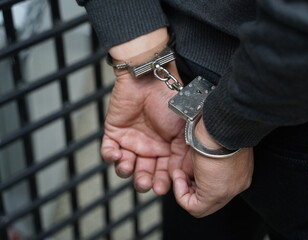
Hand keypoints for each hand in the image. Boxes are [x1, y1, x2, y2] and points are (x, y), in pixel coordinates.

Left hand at [101, 61, 189, 194]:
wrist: (150, 80)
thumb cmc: (169, 103)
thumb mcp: (182, 131)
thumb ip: (182, 154)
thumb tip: (181, 175)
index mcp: (165, 149)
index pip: (163, 172)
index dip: (162, 181)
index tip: (161, 188)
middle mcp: (148, 148)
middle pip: (143, 172)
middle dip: (143, 181)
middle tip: (145, 183)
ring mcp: (131, 141)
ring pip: (125, 166)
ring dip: (125, 171)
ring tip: (128, 167)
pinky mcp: (114, 132)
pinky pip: (108, 150)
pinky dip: (110, 156)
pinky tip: (116, 156)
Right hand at [172, 118, 253, 217]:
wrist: (222, 124)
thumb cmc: (217, 126)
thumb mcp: (211, 146)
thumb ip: (205, 161)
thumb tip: (188, 169)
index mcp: (240, 171)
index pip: (218, 186)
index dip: (198, 180)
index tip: (188, 168)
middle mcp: (236, 184)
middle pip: (210, 200)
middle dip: (190, 188)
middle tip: (181, 173)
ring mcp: (227, 192)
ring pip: (202, 207)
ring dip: (184, 191)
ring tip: (179, 173)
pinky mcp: (214, 194)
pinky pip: (193, 207)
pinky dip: (181, 194)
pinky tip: (179, 176)